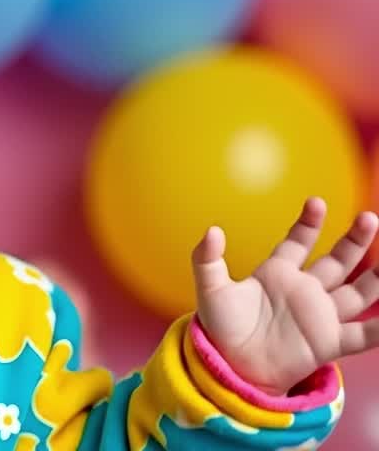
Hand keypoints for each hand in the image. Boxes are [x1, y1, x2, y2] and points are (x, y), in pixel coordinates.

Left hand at [193, 197, 378, 395]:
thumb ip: (207, 260)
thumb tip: (212, 231)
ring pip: (357, 292)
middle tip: (368, 218)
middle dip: (353, 241)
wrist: (231, 367)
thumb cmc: (221, 328)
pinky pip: (362, 334)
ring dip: (375, 277)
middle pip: (337, 261)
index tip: (316, 202)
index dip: (308, 224)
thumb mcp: (211, 291)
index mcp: (277, 274)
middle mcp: (304, 291)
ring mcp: (319, 315)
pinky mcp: (329, 342)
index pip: (298, 243)